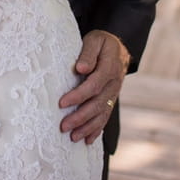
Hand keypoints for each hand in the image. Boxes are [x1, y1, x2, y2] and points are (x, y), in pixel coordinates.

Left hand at [58, 30, 130, 144]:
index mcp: (110, 68)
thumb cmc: (102, 42)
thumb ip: (88, 53)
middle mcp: (114, 84)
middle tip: (63, 126)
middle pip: (97, 104)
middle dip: (80, 117)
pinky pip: (106, 116)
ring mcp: (114, 94)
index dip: (78, 96)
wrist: (118, 47)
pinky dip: (97, 129)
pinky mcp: (111, 100)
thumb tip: (81, 68)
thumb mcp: (95, 40)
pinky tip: (88, 140)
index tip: (62, 103)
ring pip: (102, 114)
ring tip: (73, 137)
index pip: (93, 85)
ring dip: (87, 127)